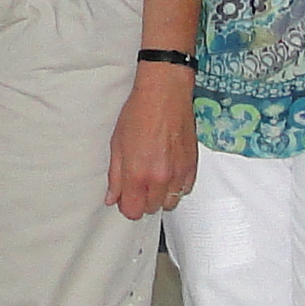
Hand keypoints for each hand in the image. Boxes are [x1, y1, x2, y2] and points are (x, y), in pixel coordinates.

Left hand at [106, 65, 198, 219]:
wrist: (165, 94)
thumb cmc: (139, 113)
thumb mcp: (117, 145)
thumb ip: (115, 177)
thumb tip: (112, 197)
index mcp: (137, 174)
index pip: (133, 211)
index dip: (127, 207)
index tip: (125, 198)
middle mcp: (160, 178)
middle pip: (151, 209)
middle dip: (142, 200)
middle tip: (138, 183)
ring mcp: (178, 173)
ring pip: (170, 202)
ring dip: (160, 195)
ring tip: (154, 177)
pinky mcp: (192, 166)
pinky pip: (184, 189)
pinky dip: (176, 186)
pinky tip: (168, 171)